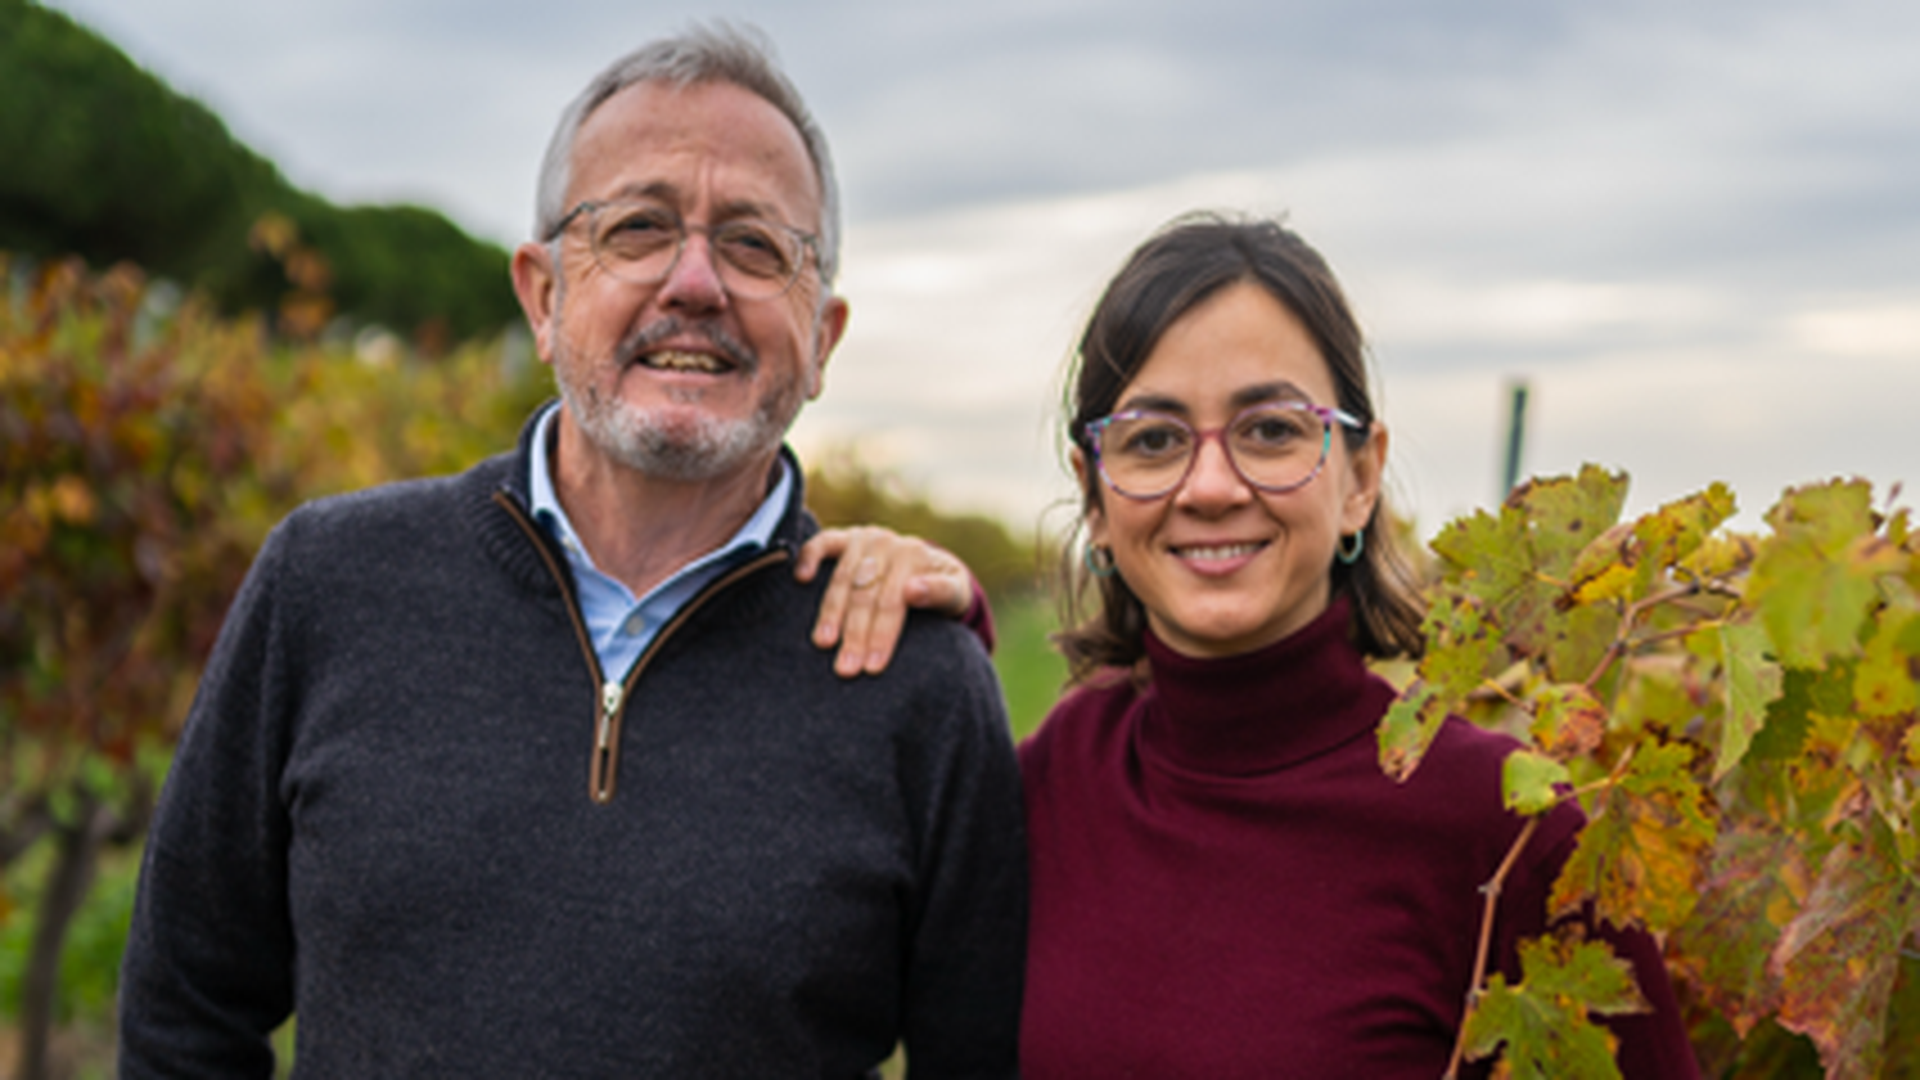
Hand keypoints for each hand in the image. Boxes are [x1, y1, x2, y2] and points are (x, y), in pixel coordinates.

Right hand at [795, 525, 972, 677]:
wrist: (932, 567)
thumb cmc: (943, 590)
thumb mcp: (955, 593)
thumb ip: (940, 592)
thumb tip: (913, 591)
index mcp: (915, 556)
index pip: (893, 601)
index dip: (882, 635)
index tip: (872, 667)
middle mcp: (888, 544)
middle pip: (866, 594)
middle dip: (855, 634)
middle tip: (845, 669)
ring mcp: (865, 538)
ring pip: (843, 578)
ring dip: (830, 611)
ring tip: (822, 643)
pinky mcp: (846, 537)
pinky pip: (823, 542)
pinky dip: (809, 557)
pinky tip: (801, 579)